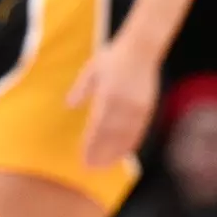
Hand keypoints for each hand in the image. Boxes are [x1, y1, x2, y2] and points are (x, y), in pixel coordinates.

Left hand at [67, 36, 159, 168]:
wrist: (141, 48)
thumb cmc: (113, 57)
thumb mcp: (92, 69)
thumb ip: (81, 88)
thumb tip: (69, 105)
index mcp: (107, 94)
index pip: (97, 127)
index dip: (90, 145)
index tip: (83, 158)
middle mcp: (123, 104)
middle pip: (111, 136)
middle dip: (101, 154)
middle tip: (91, 168)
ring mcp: (137, 108)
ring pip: (125, 137)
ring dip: (115, 153)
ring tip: (105, 166)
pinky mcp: (147, 108)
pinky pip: (138, 131)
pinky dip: (130, 144)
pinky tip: (123, 154)